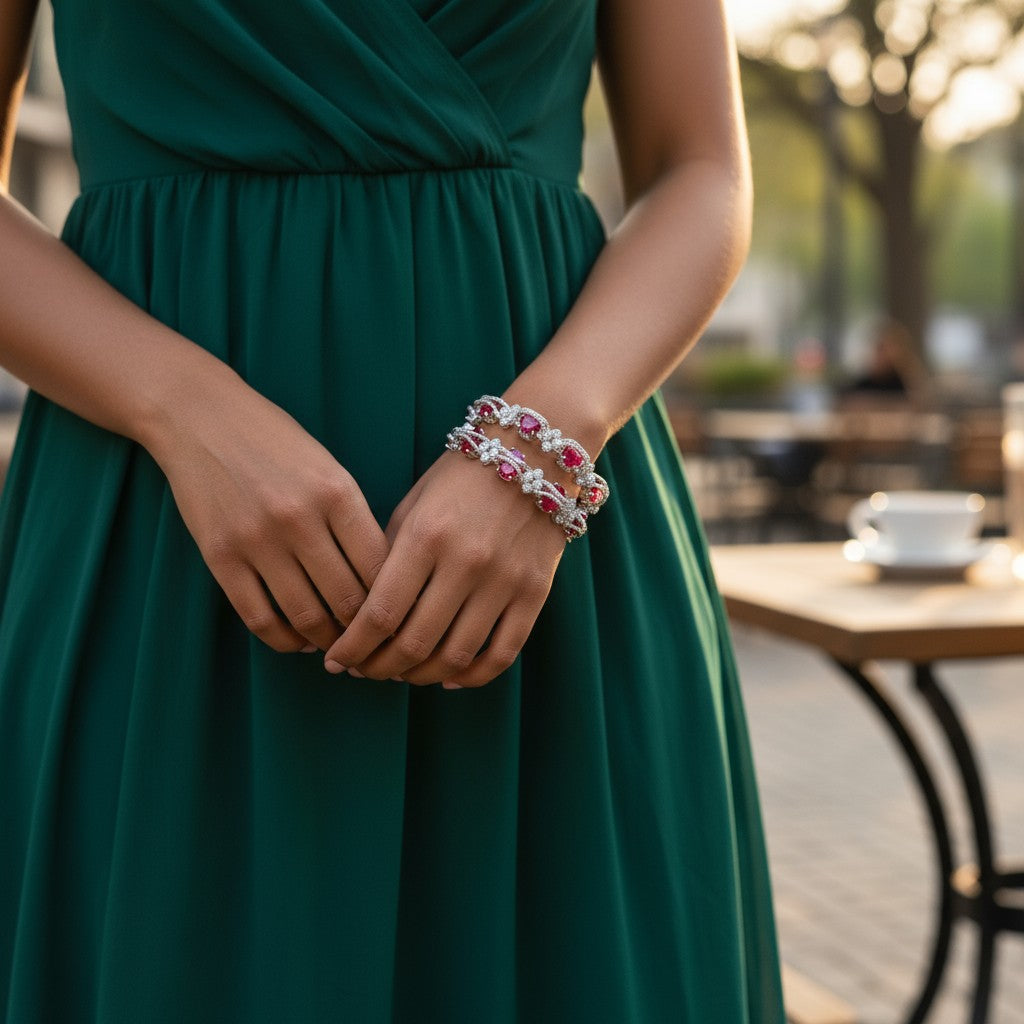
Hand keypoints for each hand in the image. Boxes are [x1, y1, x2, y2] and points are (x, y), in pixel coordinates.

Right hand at [150, 382, 388, 653]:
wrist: (200, 417)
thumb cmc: (275, 442)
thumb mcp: (328, 468)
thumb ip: (353, 519)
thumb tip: (380, 582)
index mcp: (337, 492)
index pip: (380, 567)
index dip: (395, 602)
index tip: (400, 618)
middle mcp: (300, 518)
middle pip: (348, 599)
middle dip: (365, 632)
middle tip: (373, 644)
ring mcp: (257, 540)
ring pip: (306, 616)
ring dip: (327, 641)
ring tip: (337, 647)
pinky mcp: (220, 557)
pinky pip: (259, 618)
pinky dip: (284, 639)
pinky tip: (297, 639)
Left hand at [322, 449, 567, 687]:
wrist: (535, 453)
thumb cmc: (460, 478)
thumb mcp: (413, 507)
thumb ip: (388, 558)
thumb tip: (362, 617)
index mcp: (426, 536)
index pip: (379, 613)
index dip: (353, 648)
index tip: (337, 661)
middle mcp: (465, 562)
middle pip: (414, 643)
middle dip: (380, 668)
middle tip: (366, 671)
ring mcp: (504, 581)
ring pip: (456, 657)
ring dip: (421, 676)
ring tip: (402, 674)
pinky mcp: (535, 593)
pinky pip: (502, 653)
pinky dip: (472, 677)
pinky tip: (449, 677)